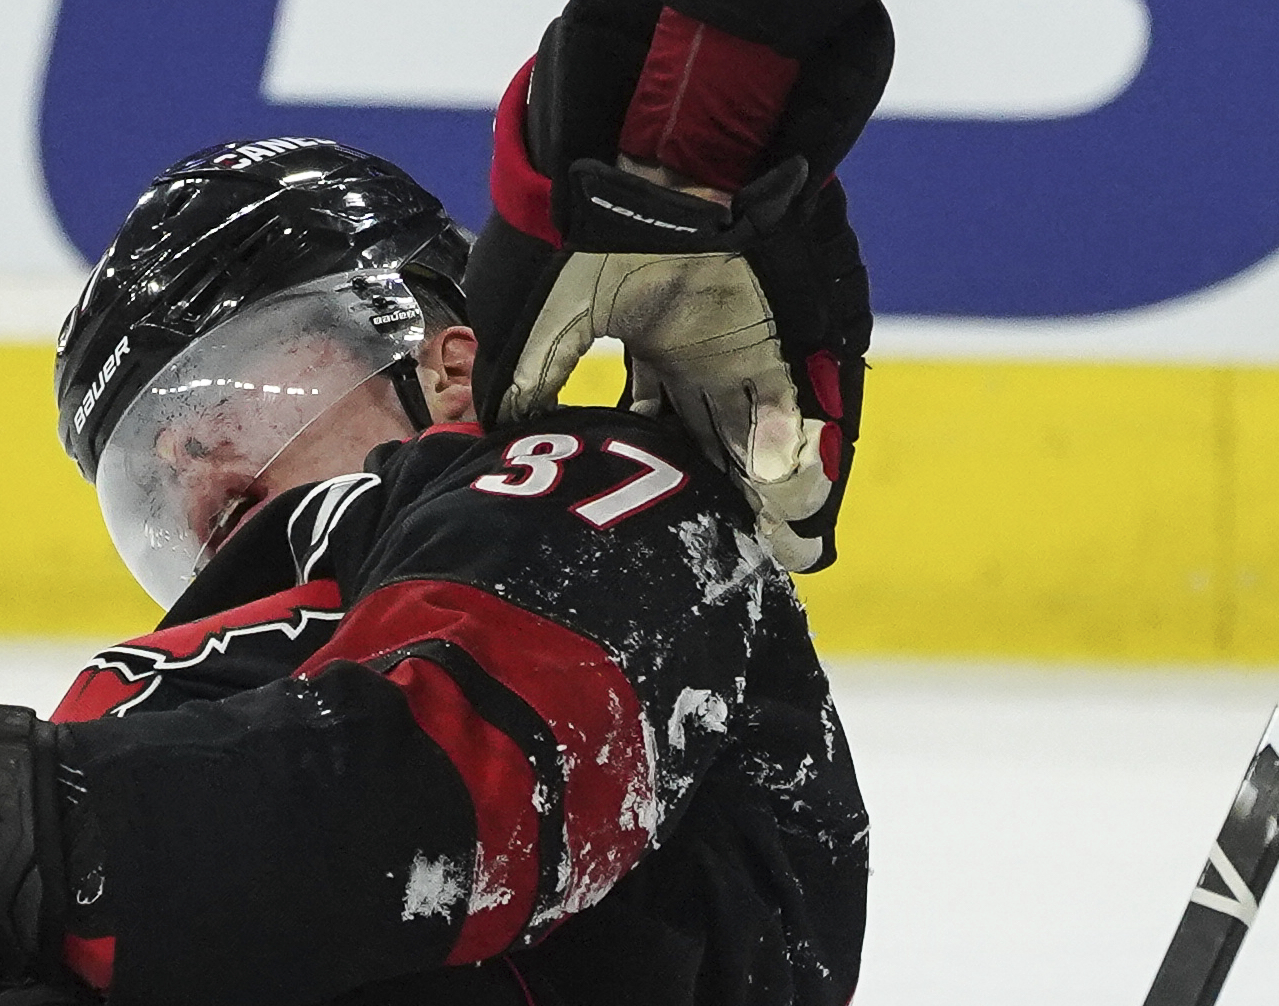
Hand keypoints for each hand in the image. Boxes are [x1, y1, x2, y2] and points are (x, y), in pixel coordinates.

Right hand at [498, 159, 846, 570]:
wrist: (627, 170)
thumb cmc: (574, 237)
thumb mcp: (539, 322)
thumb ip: (527, 386)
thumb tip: (496, 447)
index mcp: (643, 353)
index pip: (647, 433)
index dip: (650, 483)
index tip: (650, 536)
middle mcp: (692, 357)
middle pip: (707, 446)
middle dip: (717, 504)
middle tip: (727, 562)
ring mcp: (732, 348)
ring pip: (748, 437)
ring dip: (759, 491)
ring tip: (768, 548)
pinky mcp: (766, 338)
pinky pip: (782, 406)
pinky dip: (782, 448)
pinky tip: (777, 491)